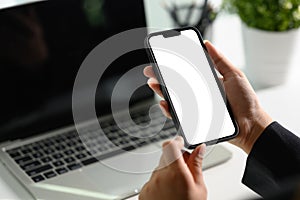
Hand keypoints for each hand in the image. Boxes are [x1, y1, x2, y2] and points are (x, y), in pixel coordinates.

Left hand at [139, 136, 206, 199]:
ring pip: (159, 169)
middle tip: (185, 170)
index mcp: (176, 173)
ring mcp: (150, 184)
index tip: (180, 143)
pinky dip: (159, 183)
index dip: (176, 141)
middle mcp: (160, 176)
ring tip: (176, 187)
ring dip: (167, 172)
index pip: (171, 145)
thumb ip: (196, 164)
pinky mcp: (144, 192)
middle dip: (175, 159)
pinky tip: (167, 193)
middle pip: (165, 157)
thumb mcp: (199, 188)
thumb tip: (199, 148)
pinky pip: (152, 180)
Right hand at [143, 41, 272, 153]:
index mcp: (205, 82)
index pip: (185, 72)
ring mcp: (196, 107)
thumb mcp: (234, 75)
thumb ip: (220, 61)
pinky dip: (169, 110)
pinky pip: (179, 115)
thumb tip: (207, 44)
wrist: (251, 124)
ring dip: (161, 92)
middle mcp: (198, 94)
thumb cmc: (246, 101)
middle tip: (150, 71)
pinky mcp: (195, 120)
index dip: (172, 66)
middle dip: (161, 78)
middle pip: (176, 85)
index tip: (161, 60)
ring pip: (174, 99)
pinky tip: (164, 103)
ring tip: (154, 84)